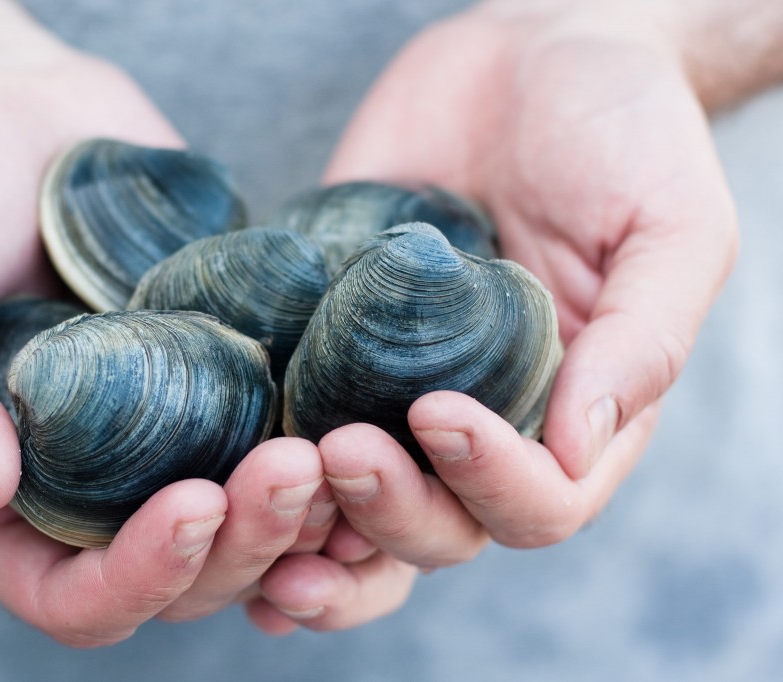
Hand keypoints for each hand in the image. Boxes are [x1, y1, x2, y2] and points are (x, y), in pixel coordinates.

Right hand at [0, 2, 342, 643]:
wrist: (1, 108)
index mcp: (7, 496)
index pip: (77, 597)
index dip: (141, 578)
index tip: (195, 504)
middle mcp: (98, 480)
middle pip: (191, 573)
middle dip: (248, 541)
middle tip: (295, 466)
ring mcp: (172, 428)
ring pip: (257, 519)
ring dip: (307, 508)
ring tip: (341, 445)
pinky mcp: (227, 367)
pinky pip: (289, 428)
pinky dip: (333, 441)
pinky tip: (363, 409)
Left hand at [317, 0, 737, 565]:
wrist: (522, 60)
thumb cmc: (619, 130)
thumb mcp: (670, 224)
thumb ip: (645, 339)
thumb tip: (582, 446)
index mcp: (578, 415)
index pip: (539, 504)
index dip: (489, 482)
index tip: (436, 409)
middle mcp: (488, 423)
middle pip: (439, 529)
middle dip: (388, 511)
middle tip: (340, 451)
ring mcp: (400, 394)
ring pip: (359, 512)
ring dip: (313, 529)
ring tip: (263, 500)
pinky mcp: (332, 350)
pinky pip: (296, 431)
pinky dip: (263, 479)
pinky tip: (219, 493)